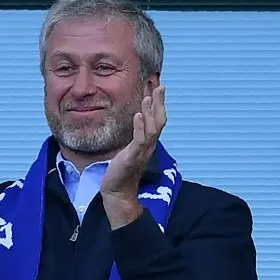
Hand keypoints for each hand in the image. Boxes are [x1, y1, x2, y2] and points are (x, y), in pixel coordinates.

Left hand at [101, 85, 166, 199]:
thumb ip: (135, 137)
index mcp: (148, 143)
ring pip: (152, 129)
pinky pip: (139, 140)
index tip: (158, 89)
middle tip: (161, 87)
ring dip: (150, 112)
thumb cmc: (122, 171)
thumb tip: (136, 124)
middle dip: (160, 104)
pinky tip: (137, 115)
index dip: (159, 105)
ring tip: (149, 97)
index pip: (158, 121)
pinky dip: (139, 127)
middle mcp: (149, 146)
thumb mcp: (130, 150)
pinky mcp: (132, 157)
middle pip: (159, 122)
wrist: (118, 192)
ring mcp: (142, 152)